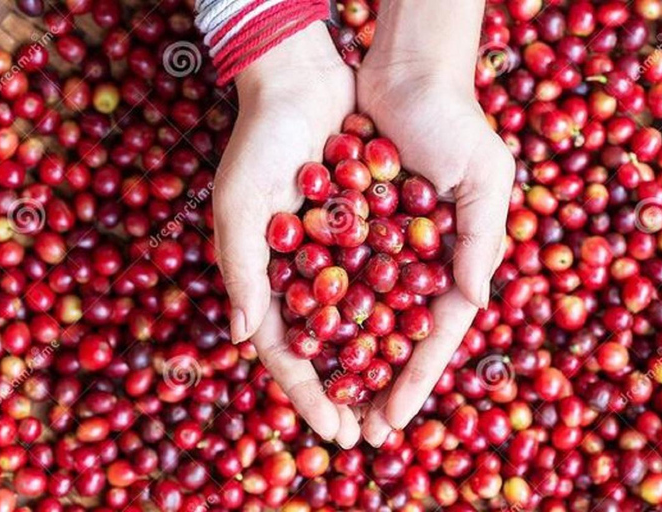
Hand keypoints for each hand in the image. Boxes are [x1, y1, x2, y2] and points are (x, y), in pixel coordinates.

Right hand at [213, 23, 359, 446]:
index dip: (308, 395)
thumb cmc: (261, 144)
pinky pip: (387, 279)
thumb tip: (246, 336)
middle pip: (329, 348)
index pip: (286, 352)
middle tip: (371, 433)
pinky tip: (421, 339)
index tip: (333, 431)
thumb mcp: (240, 205)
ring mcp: (338, 256)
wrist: (303, 85)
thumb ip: (243, 270)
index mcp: (269, 280)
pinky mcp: (369, 231)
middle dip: (348, 392)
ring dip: (379, 363)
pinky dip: (400, 310)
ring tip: (399, 402)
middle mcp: (304, 275)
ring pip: (361, 323)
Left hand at [356, 20, 514, 443]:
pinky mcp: (345, 226)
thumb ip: (482, 238)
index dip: (415, 379)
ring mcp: (380, 249)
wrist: (404, 74)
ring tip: (327, 404)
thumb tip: (470, 302)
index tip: (393, 421)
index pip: (435, 334)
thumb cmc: (454, 123)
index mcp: (454, 261)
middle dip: (377, 385)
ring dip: (345, 360)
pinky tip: (302, 344)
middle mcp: (417, 263)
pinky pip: (330, 276)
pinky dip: (319, 310)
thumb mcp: (485, 176)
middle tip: (356, 432)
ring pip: (360, 316)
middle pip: (395, 337)